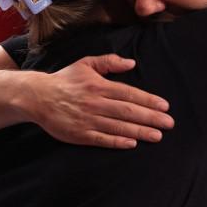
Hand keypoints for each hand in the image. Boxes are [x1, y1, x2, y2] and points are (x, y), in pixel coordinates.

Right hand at [26, 54, 172, 148]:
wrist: (37, 97)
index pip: (129, 93)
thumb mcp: (85, 64)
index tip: (165, 106)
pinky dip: (118, 142)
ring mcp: (87, 119)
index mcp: (98, 85)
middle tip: (169, 123)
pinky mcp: (79, 134)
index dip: (148, 100)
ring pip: (118, 126)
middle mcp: (95, 102)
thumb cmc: (65, 80)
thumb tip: (131, 62)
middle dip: (150, 118)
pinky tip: (132, 144)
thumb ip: (109, 62)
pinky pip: (102, 139)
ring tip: (157, 135)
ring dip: (139, 131)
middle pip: (128, 111)